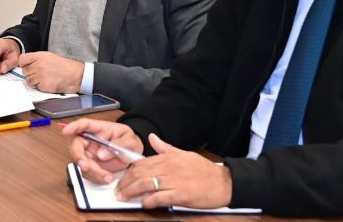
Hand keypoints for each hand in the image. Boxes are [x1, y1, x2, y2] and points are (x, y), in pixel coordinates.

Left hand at [17, 51, 82, 92]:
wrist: (74, 75)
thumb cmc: (63, 66)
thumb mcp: (50, 56)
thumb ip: (37, 59)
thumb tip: (26, 64)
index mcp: (39, 56)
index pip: (22, 59)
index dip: (23, 64)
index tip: (26, 66)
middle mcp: (38, 65)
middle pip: (24, 71)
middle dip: (30, 73)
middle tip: (39, 73)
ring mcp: (40, 76)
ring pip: (28, 80)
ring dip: (34, 81)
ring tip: (43, 79)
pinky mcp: (42, 85)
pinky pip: (35, 87)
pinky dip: (39, 86)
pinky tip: (47, 83)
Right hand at [62, 118, 141, 182]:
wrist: (133, 153)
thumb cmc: (129, 141)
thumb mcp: (130, 140)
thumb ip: (118, 144)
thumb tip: (101, 154)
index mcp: (98, 129)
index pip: (83, 125)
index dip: (72, 127)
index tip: (65, 131)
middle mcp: (90, 140)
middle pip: (76, 145)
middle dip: (78, 157)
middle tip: (86, 166)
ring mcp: (89, 153)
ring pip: (81, 162)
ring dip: (91, 171)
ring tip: (107, 176)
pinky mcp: (91, 165)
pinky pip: (88, 172)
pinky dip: (96, 177)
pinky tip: (107, 178)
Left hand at [114, 134, 231, 208]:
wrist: (224, 182)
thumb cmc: (205, 170)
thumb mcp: (184, 154)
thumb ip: (165, 147)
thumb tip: (152, 138)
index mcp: (168, 158)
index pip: (141, 163)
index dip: (128, 172)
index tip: (122, 178)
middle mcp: (168, 168)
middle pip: (139, 173)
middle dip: (125, 183)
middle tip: (118, 191)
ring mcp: (173, 181)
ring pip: (145, 184)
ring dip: (131, 192)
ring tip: (123, 197)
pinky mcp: (180, 194)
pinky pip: (159, 197)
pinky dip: (149, 201)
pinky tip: (143, 204)